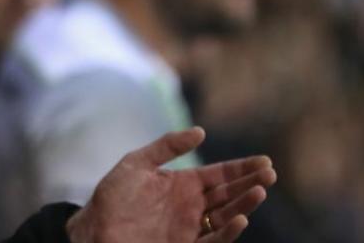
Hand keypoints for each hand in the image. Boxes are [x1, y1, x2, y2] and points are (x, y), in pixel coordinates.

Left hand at [65, 127, 275, 242]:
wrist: (94, 229)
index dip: (242, 168)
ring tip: (259, 191)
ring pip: (226, 216)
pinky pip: (213, 240)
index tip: (264, 161)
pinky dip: (228, 231)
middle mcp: (191, 206)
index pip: (219, 174)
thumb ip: (167, 146)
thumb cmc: (112, 196)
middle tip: (270, 174)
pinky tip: (239, 219)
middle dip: (250, 184)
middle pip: (228, 194)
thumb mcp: (137, 163)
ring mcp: (189, 228)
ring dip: (244, 205)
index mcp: (182, 184)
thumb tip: (201, 132)